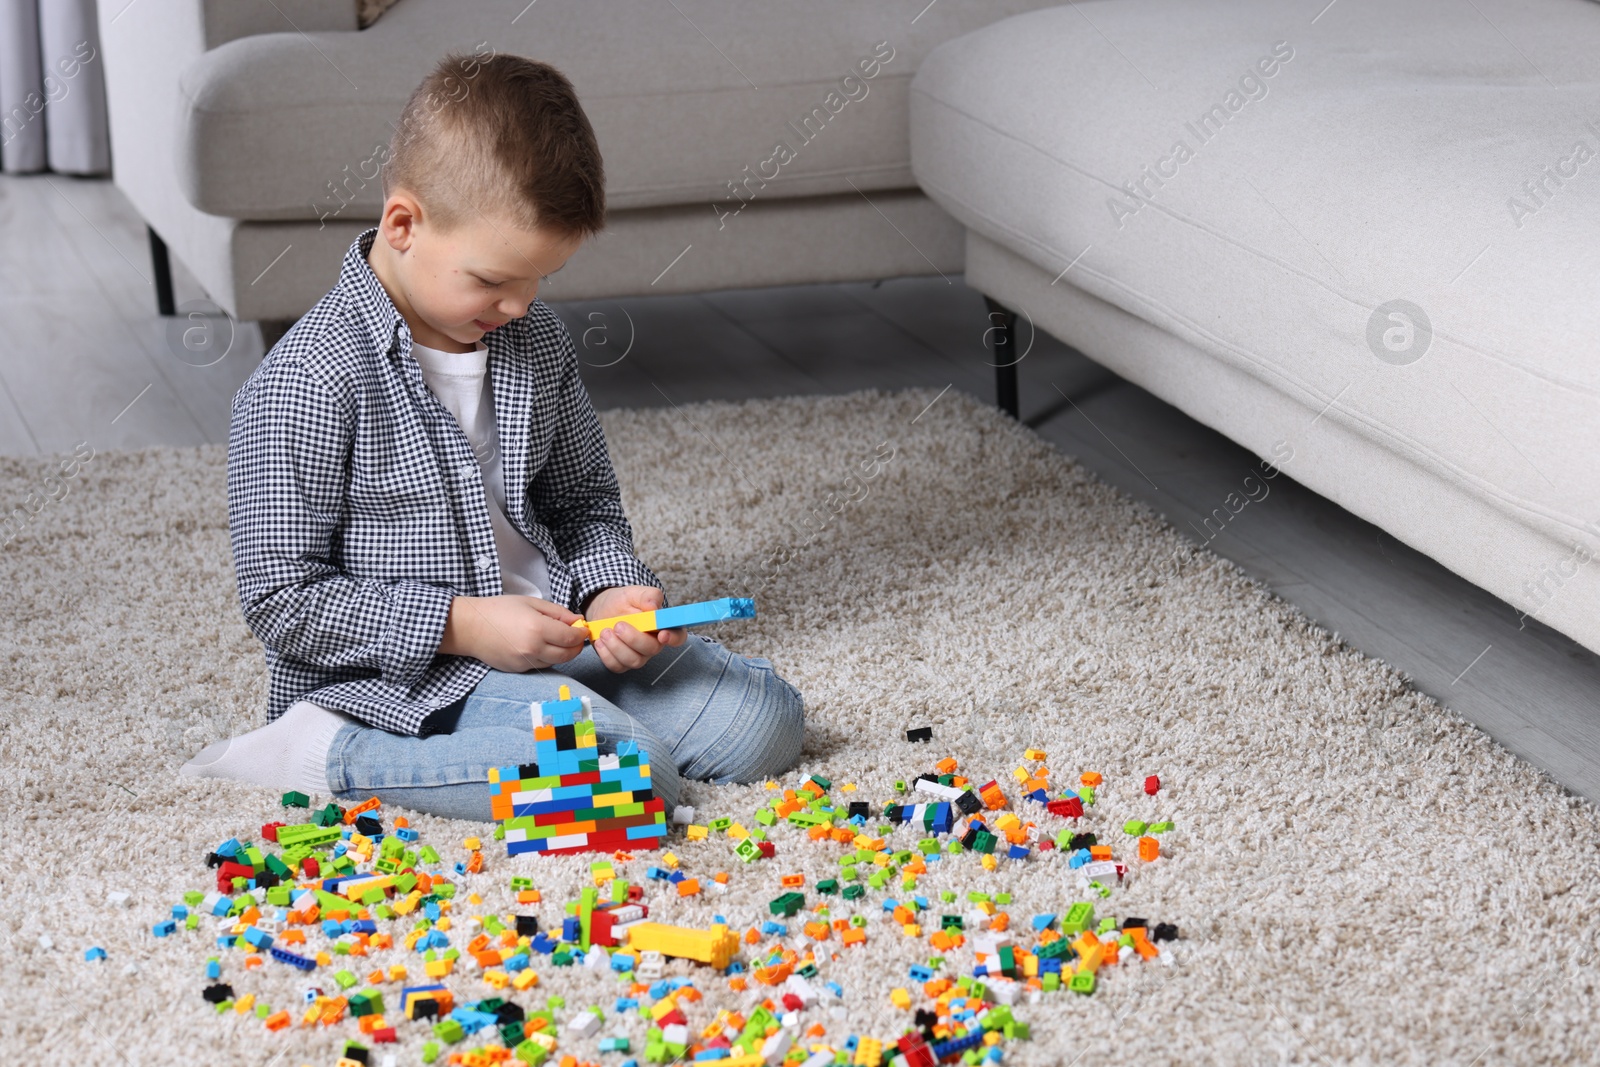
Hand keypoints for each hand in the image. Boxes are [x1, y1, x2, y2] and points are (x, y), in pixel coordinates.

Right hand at [438, 595, 587, 671]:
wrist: (470, 626)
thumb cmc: (499, 609)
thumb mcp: (531, 602)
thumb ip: (557, 613)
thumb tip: (577, 621)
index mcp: (537, 629)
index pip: (570, 638)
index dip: (581, 634)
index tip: (583, 629)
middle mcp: (532, 649)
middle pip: (567, 655)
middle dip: (576, 646)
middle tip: (576, 637)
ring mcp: (524, 662)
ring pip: (555, 662)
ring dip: (562, 653)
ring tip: (558, 640)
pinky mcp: (517, 670)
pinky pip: (540, 666)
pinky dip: (546, 657)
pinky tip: (541, 646)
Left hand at [581, 585, 686, 673]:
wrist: (603, 608)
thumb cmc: (624, 601)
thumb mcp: (635, 592)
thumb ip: (648, 596)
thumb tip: (654, 608)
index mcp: (663, 626)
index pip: (678, 636)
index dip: (673, 638)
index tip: (662, 635)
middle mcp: (653, 643)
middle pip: (652, 649)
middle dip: (634, 639)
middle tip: (619, 625)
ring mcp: (638, 656)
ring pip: (634, 661)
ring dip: (617, 647)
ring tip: (606, 631)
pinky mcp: (621, 663)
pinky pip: (617, 666)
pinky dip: (606, 654)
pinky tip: (601, 641)